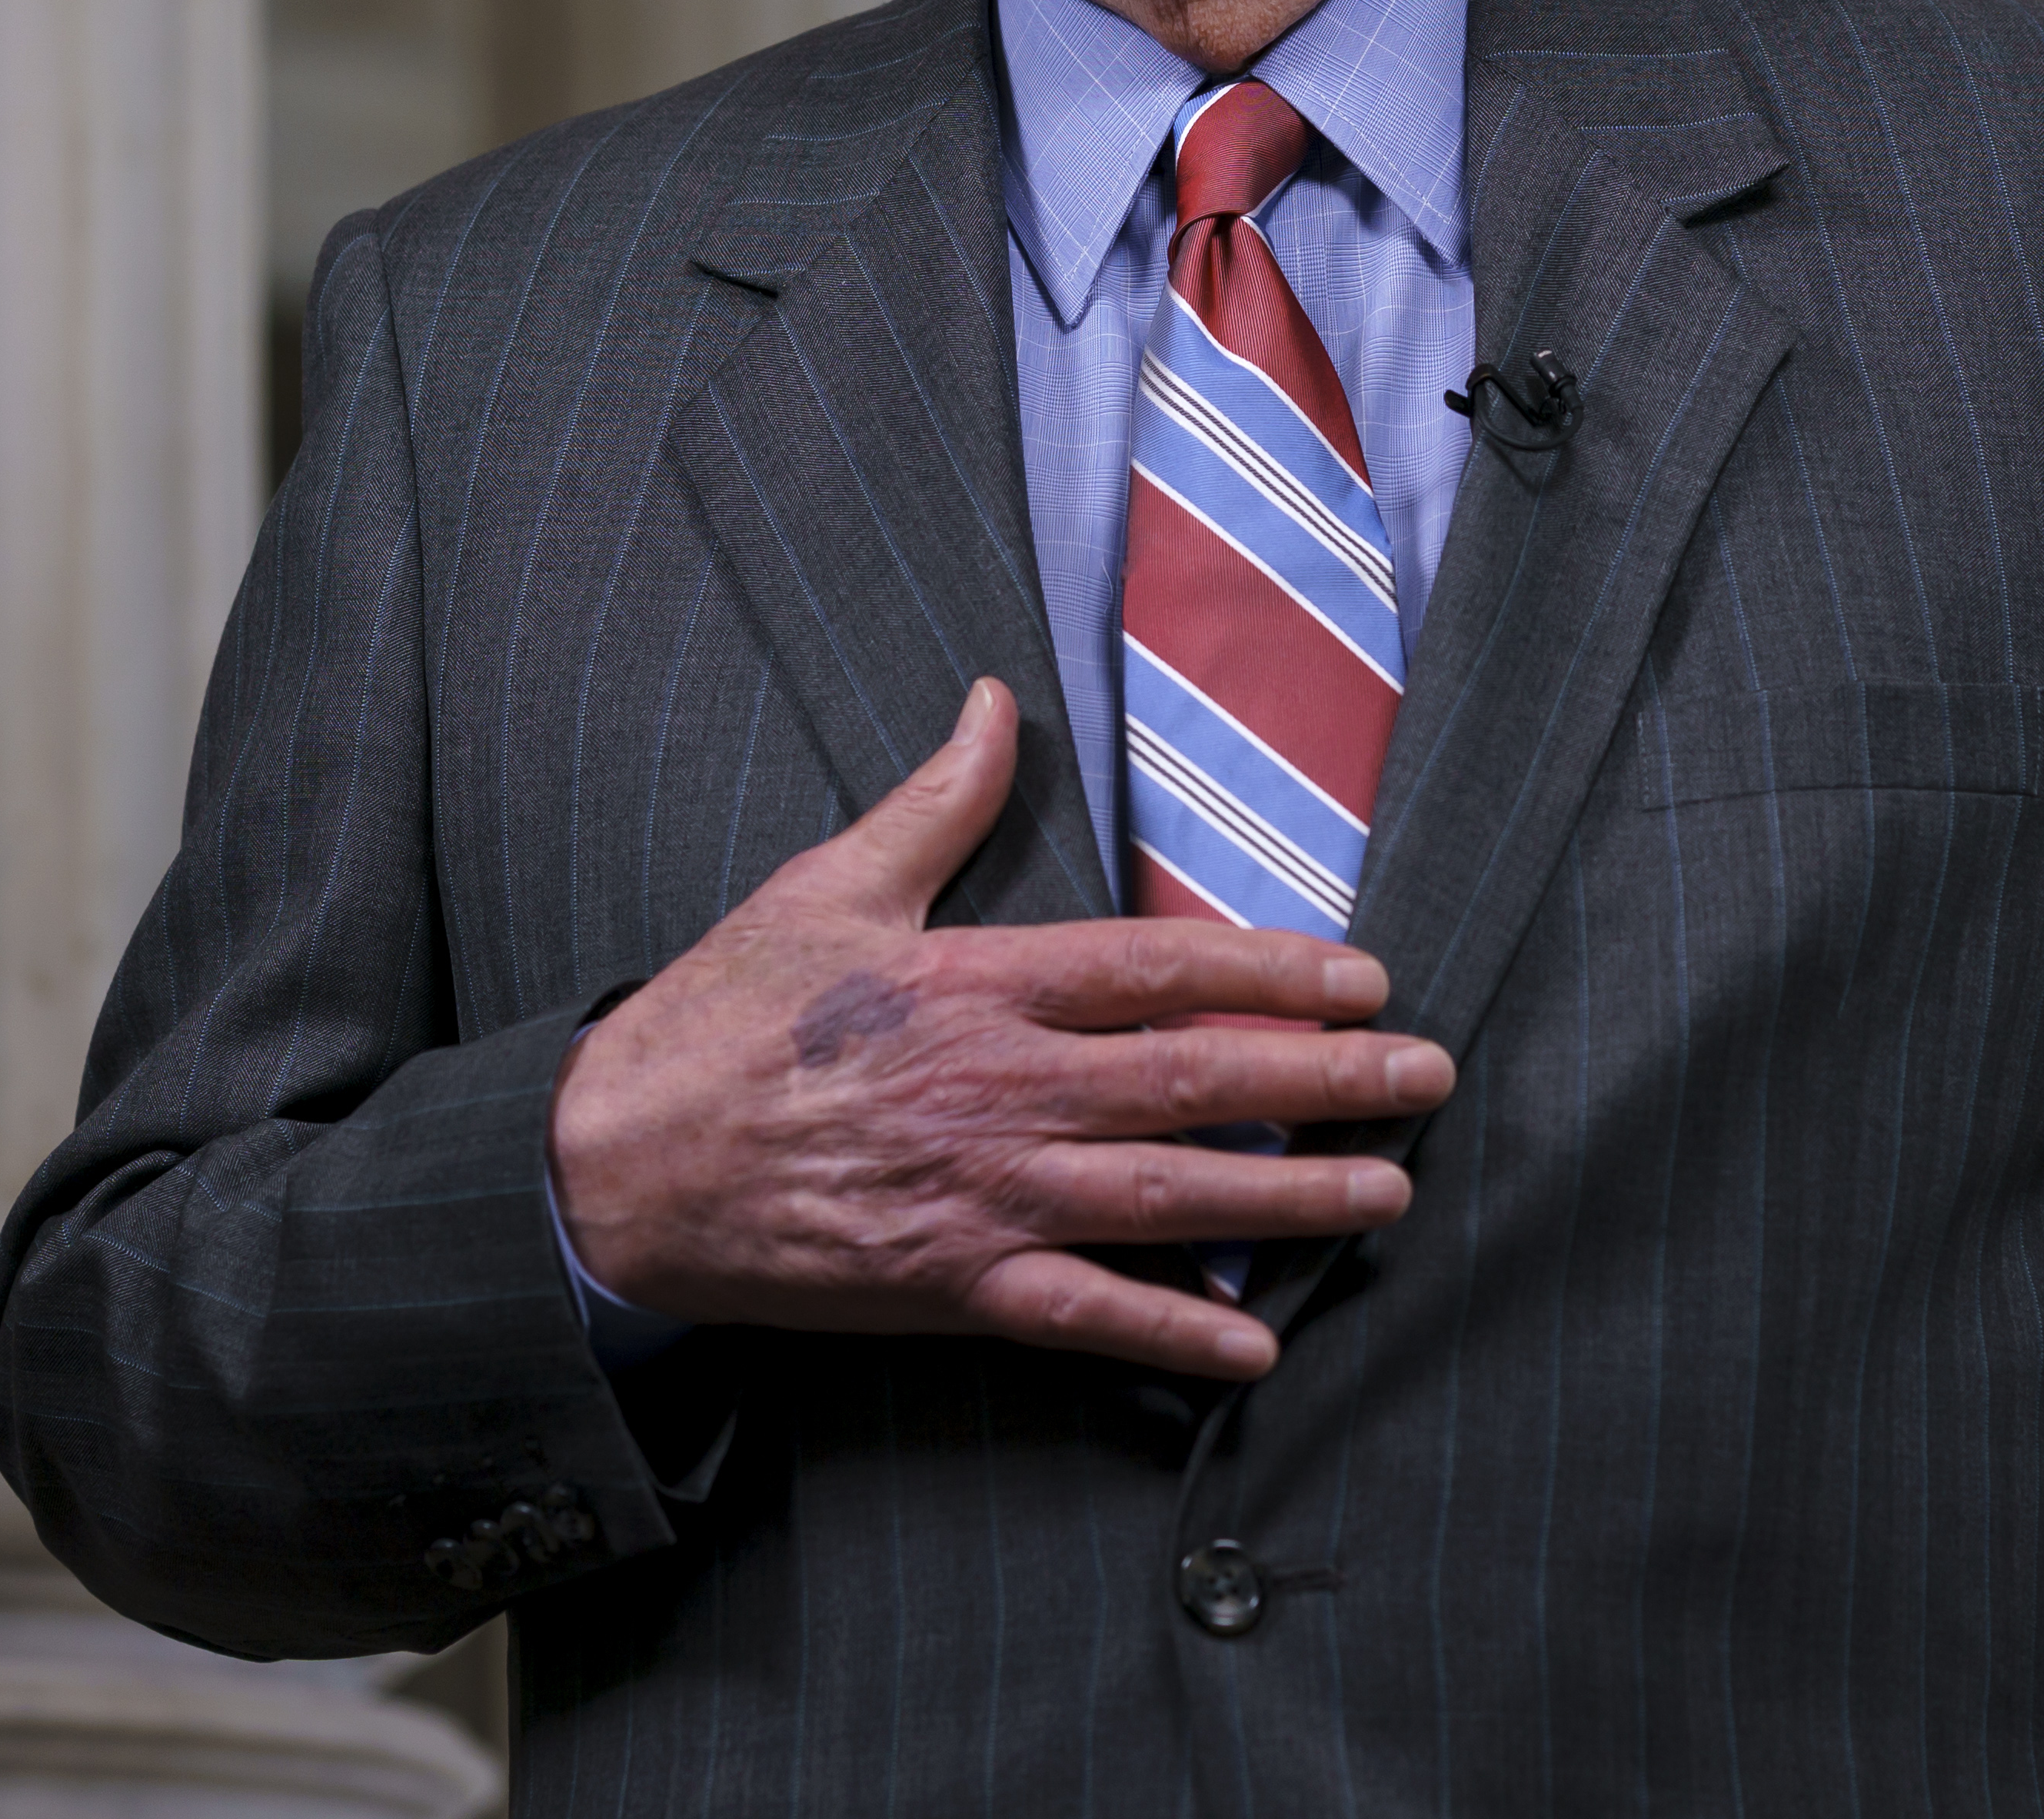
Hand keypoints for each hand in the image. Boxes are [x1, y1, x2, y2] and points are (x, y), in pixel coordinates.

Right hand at [546, 677, 1453, 1379]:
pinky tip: (1259, 1342)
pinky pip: (1085, 1316)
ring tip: (1390, 1193)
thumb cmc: (720, 1019)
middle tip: (1428, 1079)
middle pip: (1195, 1081)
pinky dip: (1176, 1333)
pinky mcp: (949, 1285)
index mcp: (975, 982)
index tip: (1366, 976)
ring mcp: (979, 1194)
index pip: (1159, 969)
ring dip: (1292, 1199)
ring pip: (1169, 1198)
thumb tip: (994, 700)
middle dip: (1329, 1082)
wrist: (615, 1165)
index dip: (1275, 972)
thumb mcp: (825, 887)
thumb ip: (934, 803)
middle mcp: (997, 1088)